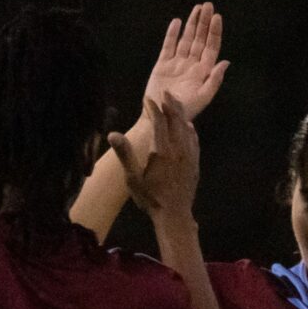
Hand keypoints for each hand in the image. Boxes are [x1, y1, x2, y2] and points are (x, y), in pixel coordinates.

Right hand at [106, 96, 198, 222]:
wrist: (174, 215)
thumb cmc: (150, 198)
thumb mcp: (133, 178)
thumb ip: (125, 154)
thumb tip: (113, 134)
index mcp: (162, 151)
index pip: (159, 122)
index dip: (153, 108)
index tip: (147, 98)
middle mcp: (178, 149)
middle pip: (176, 120)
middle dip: (170, 104)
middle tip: (165, 92)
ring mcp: (189, 156)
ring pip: (187, 128)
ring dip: (181, 113)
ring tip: (175, 103)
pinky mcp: (195, 163)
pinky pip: (194, 140)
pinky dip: (190, 129)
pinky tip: (188, 126)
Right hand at [140, 2, 227, 124]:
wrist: (160, 117)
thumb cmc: (183, 112)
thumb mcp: (203, 98)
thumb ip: (214, 80)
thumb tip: (226, 62)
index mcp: (202, 72)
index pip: (211, 48)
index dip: (214, 32)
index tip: (217, 17)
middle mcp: (191, 65)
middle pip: (200, 39)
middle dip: (204, 23)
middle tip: (208, 5)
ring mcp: (177, 64)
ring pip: (186, 40)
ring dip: (192, 24)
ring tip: (197, 8)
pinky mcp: (162, 65)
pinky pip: (168, 46)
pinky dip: (172, 34)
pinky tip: (177, 22)